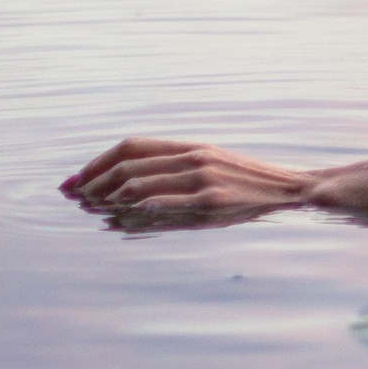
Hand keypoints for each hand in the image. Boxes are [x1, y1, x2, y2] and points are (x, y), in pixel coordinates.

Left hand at [63, 137, 367, 214]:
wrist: (294, 190)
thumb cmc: (248, 184)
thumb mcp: (211, 167)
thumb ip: (173, 174)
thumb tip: (122, 193)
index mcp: (192, 146)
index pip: (131, 146)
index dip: (97, 161)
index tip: (74, 180)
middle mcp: (194, 157)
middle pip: (127, 166)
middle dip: (93, 183)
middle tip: (73, 199)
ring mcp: (202, 179)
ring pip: (137, 186)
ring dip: (106, 200)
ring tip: (91, 212)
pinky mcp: (211, 202)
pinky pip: (162, 206)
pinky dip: (133, 214)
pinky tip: (118, 222)